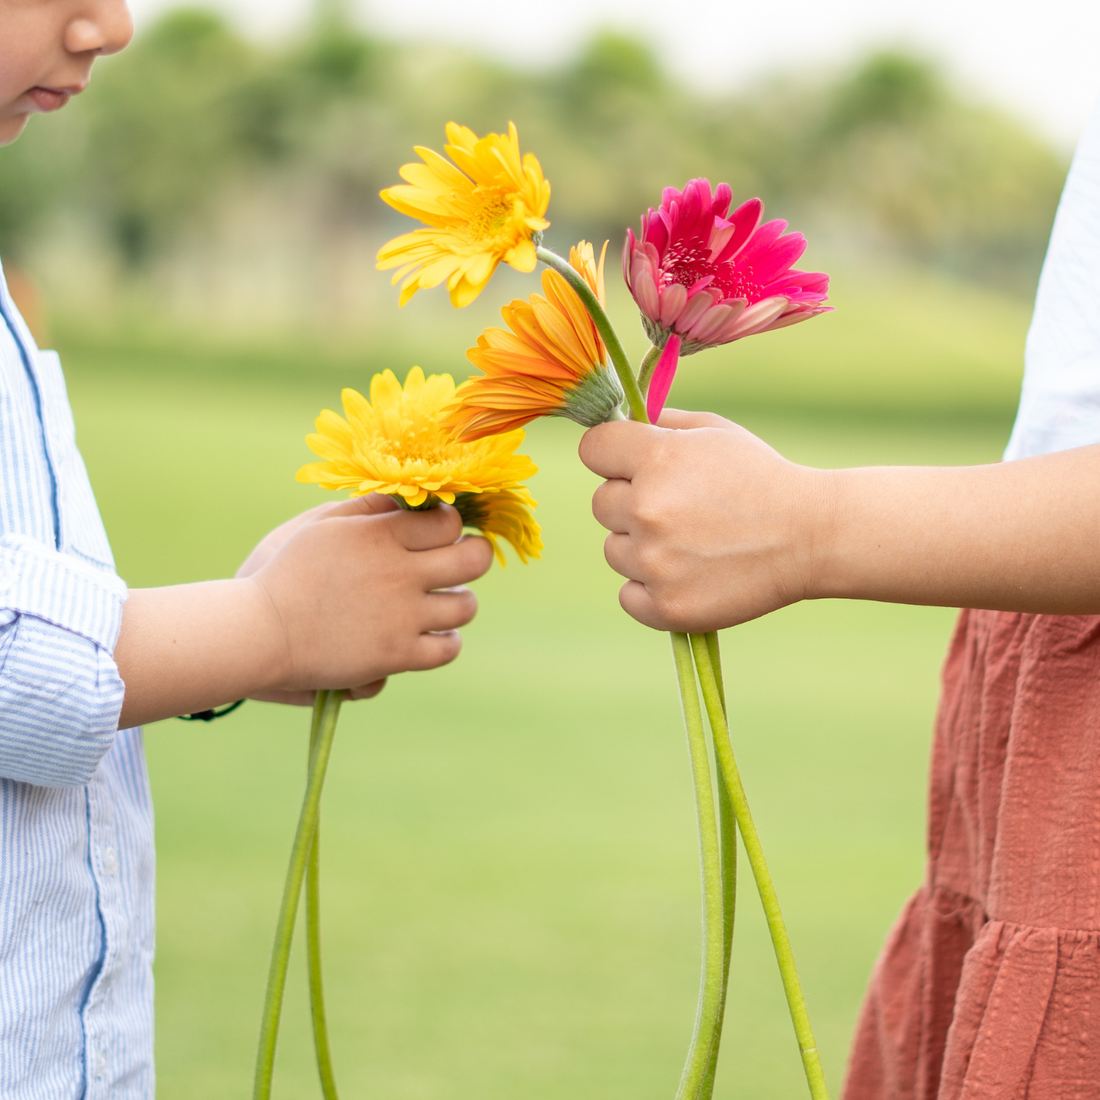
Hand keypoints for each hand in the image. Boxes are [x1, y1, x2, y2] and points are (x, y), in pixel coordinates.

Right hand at [247, 497, 493, 693]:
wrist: (260, 632)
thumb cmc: (286, 573)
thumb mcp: (321, 525)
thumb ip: (368, 508)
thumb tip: (407, 499)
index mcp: (380, 536)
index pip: (449, 522)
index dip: (450, 526)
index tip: (440, 533)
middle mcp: (398, 573)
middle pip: (473, 559)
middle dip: (474, 556)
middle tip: (463, 561)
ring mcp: (401, 616)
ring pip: (466, 607)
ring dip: (458, 602)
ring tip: (440, 601)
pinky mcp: (397, 655)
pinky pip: (448, 649)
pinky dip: (445, 642)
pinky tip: (431, 634)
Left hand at [579, 409, 829, 632]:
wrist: (811, 537)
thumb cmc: (760, 479)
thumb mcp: (714, 432)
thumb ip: (660, 422)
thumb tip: (616, 422)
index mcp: (657, 458)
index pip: (593, 449)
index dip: (612, 456)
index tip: (631, 465)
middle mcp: (647, 508)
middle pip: (601, 503)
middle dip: (631, 503)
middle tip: (681, 509)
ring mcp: (654, 561)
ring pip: (614, 550)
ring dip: (642, 548)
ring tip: (693, 543)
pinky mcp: (665, 605)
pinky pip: (628, 595)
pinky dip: (651, 590)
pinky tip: (687, 575)